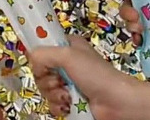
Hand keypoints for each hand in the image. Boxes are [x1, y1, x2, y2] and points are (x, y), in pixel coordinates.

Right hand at [30, 36, 149, 119]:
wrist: (118, 102)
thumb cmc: (96, 74)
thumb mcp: (68, 55)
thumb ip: (44, 53)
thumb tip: (31, 60)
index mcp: (67, 45)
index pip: (42, 47)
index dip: (39, 56)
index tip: (41, 64)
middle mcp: (66, 62)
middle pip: (40, 70)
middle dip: (46, 79)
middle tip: (59, 81)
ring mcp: (68, 82)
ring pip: (45, 87)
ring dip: (53, 93)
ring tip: (67, 95)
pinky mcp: (70, 100)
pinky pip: (52, 102)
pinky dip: (57, 105)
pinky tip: (68, 104)